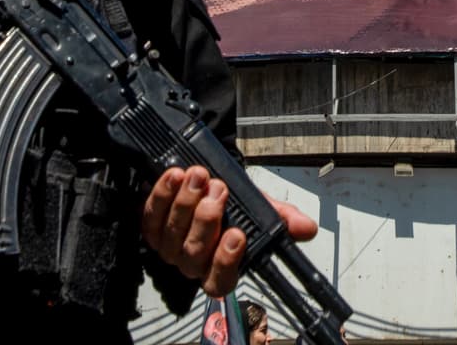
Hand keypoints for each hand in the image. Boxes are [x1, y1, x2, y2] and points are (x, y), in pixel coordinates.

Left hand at [141, 165, 317, 294]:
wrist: (207, 178)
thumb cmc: (232, 200)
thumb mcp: (259, 206)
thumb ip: (281, 218)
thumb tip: (306, 227)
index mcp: (220, 265)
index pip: (220, 280)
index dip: (226, 261)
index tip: (237, 234)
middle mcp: (191, 262)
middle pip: (194, 254)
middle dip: (206, 220)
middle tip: (218, 190)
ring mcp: (167, 245)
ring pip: (171, 234)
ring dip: (184, 202)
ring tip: (198, 176)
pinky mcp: (149, 225)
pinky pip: (151, 215)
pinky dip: (163, 194)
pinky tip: (175, 176)